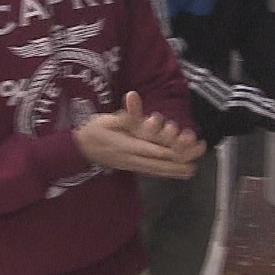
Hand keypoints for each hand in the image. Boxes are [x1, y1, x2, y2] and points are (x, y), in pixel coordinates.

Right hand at [73, 92, 202, 178]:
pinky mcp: (132, 167)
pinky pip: (152, 172)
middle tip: (196, 161)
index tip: (185, 149)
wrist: (79, 150)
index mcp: (127, 146)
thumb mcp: (106, 120)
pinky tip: (176, 174)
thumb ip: (124, 115)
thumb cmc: (93, 131)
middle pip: (158, 163)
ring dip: (175, 171)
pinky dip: (166, 173)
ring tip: (192, 171)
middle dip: (178, 162)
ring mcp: (132, 165)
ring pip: (157, 170)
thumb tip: (134, 99)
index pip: (151, 150)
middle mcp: (132, 159)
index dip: (169, 150)